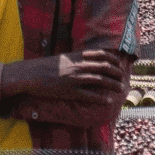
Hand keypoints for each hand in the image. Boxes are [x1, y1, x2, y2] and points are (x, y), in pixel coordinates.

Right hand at [0, 49, 128, 109]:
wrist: (30, 74)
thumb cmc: (45, 66)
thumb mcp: (63, 58)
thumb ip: (76, 58)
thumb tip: (88, 59)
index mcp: (76, 56)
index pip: (101, 54)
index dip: (113, 59)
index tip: (120, 64)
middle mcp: (78, 66)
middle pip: (104, 67)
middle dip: (116, 73)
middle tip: (123, 78)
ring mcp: (74, 79)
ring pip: (100, 81)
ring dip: (113, 85)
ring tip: (121, 89)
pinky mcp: (70, 91)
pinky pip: (89, 95)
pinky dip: (100, 97)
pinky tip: (107, 100)